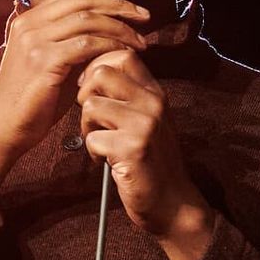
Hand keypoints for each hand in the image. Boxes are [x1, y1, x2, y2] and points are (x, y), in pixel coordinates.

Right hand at [0, 0, 149, 156]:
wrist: (8, 128)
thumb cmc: (36, 99)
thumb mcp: (55, 62)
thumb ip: (74, 42)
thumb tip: (110, 29)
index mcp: (30, 20)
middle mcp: (29, 24)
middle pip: (83, 1)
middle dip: (119, 3)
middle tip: (144, 14)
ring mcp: (34, 41)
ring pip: (88, 20)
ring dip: (120, 28)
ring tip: (141, 41)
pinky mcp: (43, 60)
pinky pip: (87, 44)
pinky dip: (111, 46)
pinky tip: (125, 53)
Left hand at [77, 48, 209, 256]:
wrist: (172, 203)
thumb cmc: (151, 162)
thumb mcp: (146, 121)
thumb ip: (127, 96)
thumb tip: (91, 72)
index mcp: (155, 93)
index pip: (122, 56)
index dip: (97, 68)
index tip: (94, 91)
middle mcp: (153, 103)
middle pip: (101, 74)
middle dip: (86, 96)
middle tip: (95, 121)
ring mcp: (145, 124)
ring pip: (91, 105)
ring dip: (87, 128)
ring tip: (102, 144)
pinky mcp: (133, 147)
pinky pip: (92, 138)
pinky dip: (94, 153)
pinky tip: (109, 162)